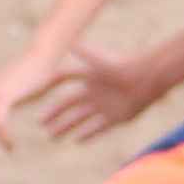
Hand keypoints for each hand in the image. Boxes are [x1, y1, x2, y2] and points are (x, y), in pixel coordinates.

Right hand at [34, 45, 158, 141]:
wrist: (148, 79)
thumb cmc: (123, 67)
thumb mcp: (101, 60)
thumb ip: (84, 53)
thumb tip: (68, 43)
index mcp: (87, 77)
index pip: (63, 85)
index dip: (50, 91)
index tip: (35, 100)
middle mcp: (93, 92)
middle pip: (69, 106)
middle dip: (55, 115)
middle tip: (41, 125)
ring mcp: (103, 106)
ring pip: (80, 119)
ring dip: (66, 127)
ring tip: (52, 137)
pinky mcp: (114, 117)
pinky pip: (97, 128)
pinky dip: (87, 134)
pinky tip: (76, 141)